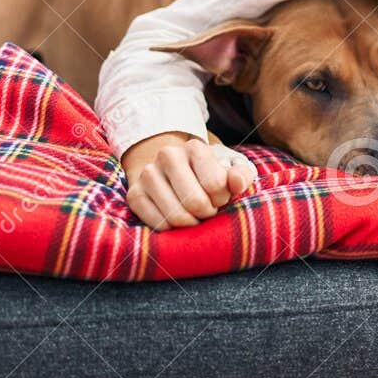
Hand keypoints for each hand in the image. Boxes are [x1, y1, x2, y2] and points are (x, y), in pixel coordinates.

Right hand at [121, 132, 255, 230]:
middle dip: (207, 213)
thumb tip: (235, 182)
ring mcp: (148, 174)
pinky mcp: (134, 194)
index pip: (215, 184)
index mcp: (195, 148)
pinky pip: (157, 224)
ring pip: (174, 215)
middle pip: (194, 202)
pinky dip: (172, 230)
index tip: (220, 197)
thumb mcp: (232, 171)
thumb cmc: (212, 175)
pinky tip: (177, 220)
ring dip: (190, 223)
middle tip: (208, 210)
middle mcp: (168, 155)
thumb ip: (242, 175)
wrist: (177, 172)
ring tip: (194, 214)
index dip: (222, 198)